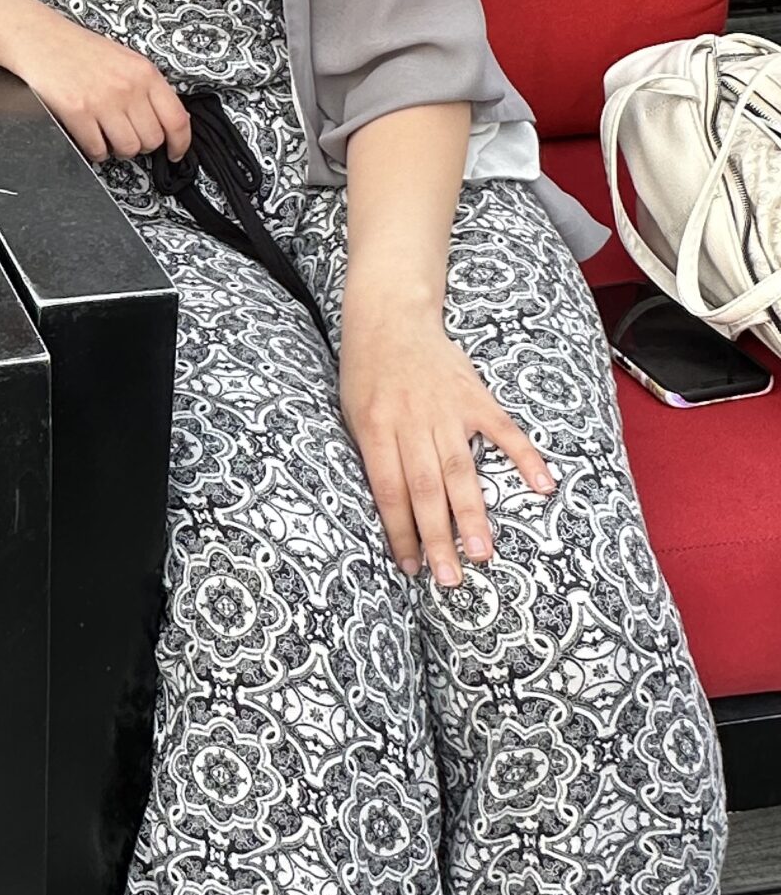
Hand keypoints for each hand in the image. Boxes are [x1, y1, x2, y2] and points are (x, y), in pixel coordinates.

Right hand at [3, 0, 191, 162]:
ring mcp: (102, 101)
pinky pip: (98, 150)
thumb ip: (148, 87)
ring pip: (128, 149)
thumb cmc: (80, 50)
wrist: (41, 38)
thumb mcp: (126, 59)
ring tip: (107, 134)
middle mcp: (127, 87)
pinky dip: (95, 150)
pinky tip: (90, 135)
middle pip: (152, 139)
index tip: (175, 152)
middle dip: (141, 143)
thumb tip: (168, 120)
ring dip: (118, 148)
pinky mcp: (78, 112)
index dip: (180, 143)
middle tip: (128, 134)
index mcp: (144, 72)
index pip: (177, 118)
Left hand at [338, 295, 554, 585]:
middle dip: (437, 536)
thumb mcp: (352, 413)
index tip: (410, 568)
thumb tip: (391, 513)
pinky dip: (524, 457)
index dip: (400, 532)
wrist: (390, 317)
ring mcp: (446, 409)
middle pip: (425, 487)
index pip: (389, 491)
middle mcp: (411, 421)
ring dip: (472, 513)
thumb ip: (373, 457)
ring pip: (460, 468)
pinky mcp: (474, 396)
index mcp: (375, 428)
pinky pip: (503, 430)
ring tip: (482, 552)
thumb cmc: (366, 374)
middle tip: (450, 577)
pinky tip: (542, 487)